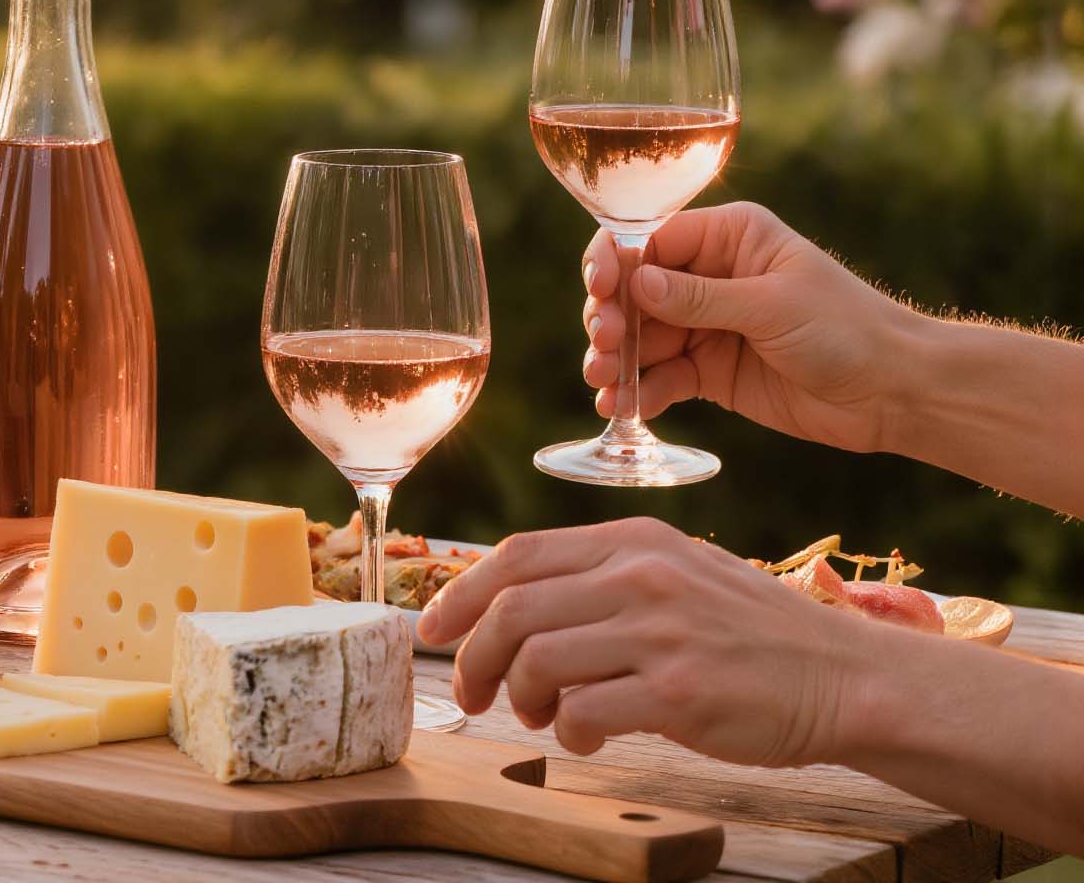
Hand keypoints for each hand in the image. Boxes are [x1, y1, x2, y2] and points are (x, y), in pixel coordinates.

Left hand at [421, 516, 887, 765]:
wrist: (846, 678)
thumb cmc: (753, 636)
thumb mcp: (679, 573)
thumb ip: (603, 577)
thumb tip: (509, 606)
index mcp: (636, 539)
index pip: (516, 555)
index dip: (459, 593)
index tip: (432, 629)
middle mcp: (643, 575)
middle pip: (512, 610)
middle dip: (474, 658)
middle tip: (473, 693)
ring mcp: (662, 632)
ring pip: (536, 660)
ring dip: (520, 699)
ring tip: (540, 715)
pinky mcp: (679, 691)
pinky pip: (581, 711)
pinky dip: (566, 732)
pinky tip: (584, 738)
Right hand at [582, 201, 909, 454]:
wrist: (893, 391)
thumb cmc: (846, 329)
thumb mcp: (771, 306)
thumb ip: (699, 297)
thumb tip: (636, 284)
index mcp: (729, 238)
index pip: (651, 240)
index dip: (617, 264)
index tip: (601, 292)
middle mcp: (709, 276)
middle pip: (634, 291)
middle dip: (612, 318)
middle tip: (607, 348)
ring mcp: (706, 325)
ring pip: (640, 337)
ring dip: (615, 359)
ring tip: (602, 383)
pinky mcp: (708, 371)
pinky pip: (660, 376)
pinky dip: (638, 392)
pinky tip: (621, 408)